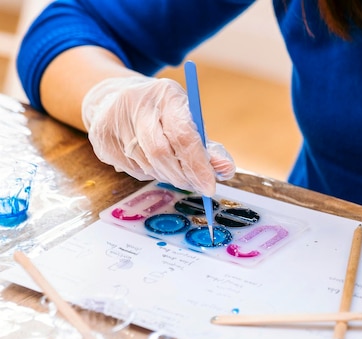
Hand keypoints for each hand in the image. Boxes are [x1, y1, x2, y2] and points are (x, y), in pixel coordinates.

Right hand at [81, 76, 235, 195]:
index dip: (198, 165)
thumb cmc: (163, 113)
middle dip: (183, 176)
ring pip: (147, 165)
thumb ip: (209, 147)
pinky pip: (132, 170)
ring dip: (167, 176)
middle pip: (161, 153)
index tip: (209, 186)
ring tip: (174, 169)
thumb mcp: (189, 119)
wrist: (116, 97)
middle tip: (196, 185)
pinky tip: (152, 162)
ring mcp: (113, 120)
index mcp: (166, 94)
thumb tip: (225, 170)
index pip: (183, 135)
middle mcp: (136, 103)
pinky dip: (149, 174)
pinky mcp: (101, 137)